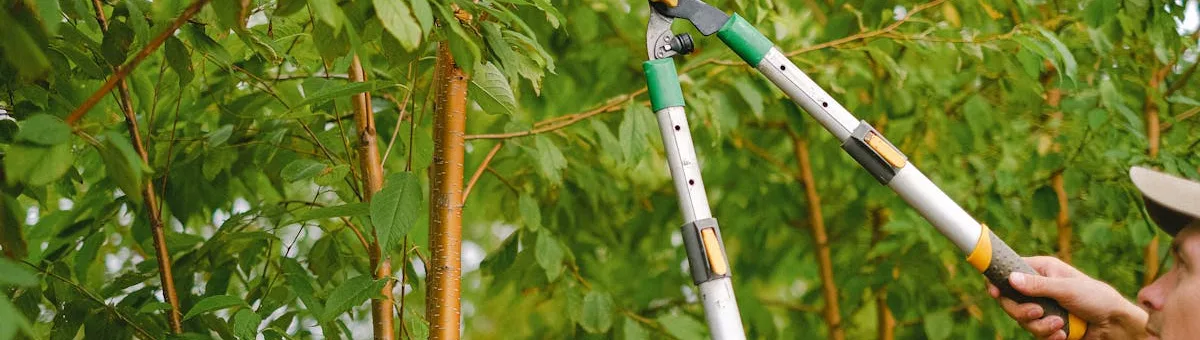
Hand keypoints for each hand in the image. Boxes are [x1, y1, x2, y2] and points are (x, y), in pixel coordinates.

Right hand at [986, 256, 1148, 339]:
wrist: (1116, 326)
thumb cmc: (1097, 299)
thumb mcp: (1067, 289)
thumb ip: (1038, 286)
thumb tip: (1010, 278)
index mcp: (1042, 270)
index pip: (1010, 271)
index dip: (999, 281)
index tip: (994, 292)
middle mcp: (1039, 288)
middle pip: (1010, 300)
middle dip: (1022, 311)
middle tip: (1037, 313)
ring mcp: (1043, 307)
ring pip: (1022, 319)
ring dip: (1040, 326)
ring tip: (1060, 325)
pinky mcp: (1048, 324)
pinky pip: (1035, 332)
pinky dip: (1048, 335)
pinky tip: (1063, 334)